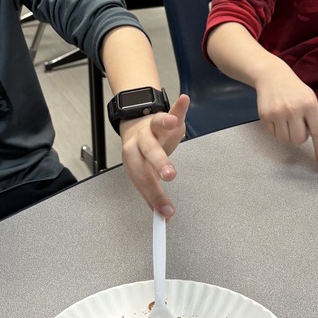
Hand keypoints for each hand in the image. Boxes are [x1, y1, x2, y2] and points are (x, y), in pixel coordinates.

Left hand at [119, 93, 189, 218]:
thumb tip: (164, 217)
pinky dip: (178, 106)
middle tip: (169, 176)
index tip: (167, 213)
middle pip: (148, 151)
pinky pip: (172, 109)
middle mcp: (141, 141)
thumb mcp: (144, 173)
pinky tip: (184, 100)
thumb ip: (152, 195)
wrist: (136, 125)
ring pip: (156, 124)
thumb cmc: (142, 154)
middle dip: (159, 163)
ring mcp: (153, 126)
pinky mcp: (165, 115)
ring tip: (173, 123)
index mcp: (133, 159)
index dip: (155, 197)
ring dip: (164, 122)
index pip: (143, 180)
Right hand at [255, 63, 317, 161]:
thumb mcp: (311, 101)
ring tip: (287, 122)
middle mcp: (294, 109)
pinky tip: (278, 119)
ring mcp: (278, 113)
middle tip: (298, 125)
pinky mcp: (265, 116)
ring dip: (288, 136)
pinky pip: (274, 135)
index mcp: (310, 105)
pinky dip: (277, 131)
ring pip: (286, 140)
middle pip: (300, 139)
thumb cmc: (294, 90)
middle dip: (300, 137)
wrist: (272, 76)